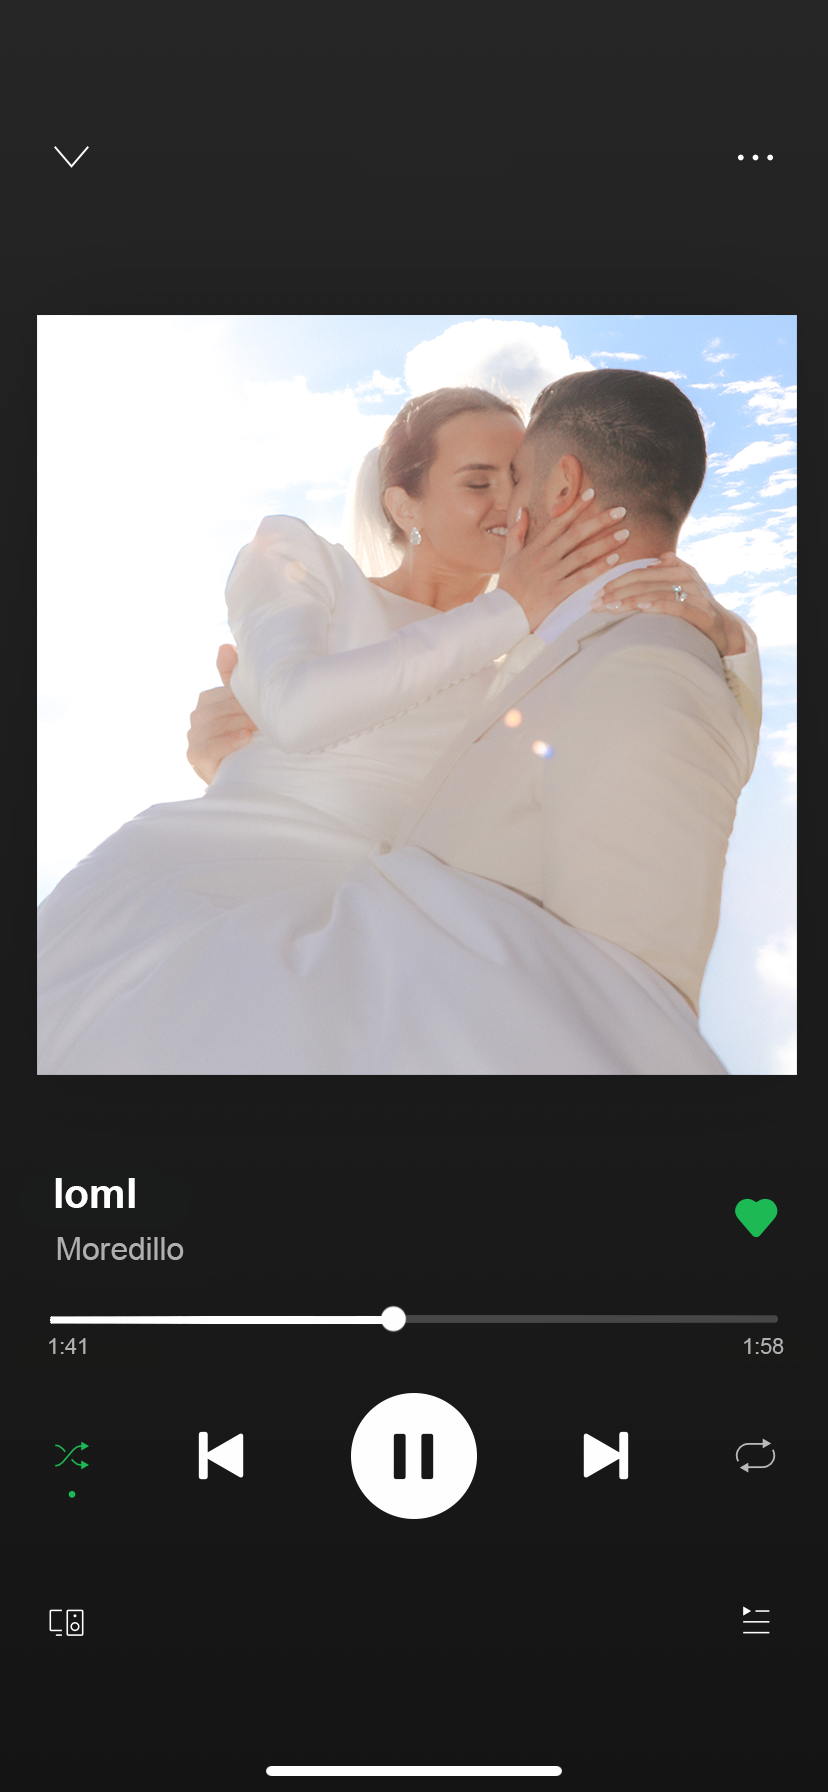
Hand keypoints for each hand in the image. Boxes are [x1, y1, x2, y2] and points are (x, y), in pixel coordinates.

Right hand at [186, 644, 256, 784]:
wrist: (247, 776)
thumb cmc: (247, 735)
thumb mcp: (244, 707)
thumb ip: (233, 677)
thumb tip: (225, 646)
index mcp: (207, 701)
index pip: (222, 693)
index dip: (243, 696)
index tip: (265, 699)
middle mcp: (196, 718)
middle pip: (218, 708)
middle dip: (242, 710)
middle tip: (267, 714)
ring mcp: (193, 738)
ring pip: (213, 725)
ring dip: (238, 724)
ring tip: (260, 726)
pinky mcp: (194, 758)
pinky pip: (208, 747)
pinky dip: (227, 742)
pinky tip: (245, 738)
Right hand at [498, 491, 633, 632]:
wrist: (504, 615)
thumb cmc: (508, 587)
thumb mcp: (508, 557)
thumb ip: (516, 533)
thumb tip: (521, 510)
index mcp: (534, 548)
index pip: (558, 522)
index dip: (575, 507)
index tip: (592, 494)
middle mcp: (544, 558)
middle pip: (576, 535)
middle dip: (599, 521)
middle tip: (620, 511)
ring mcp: (551, 575)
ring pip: (583, 555)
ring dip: (605, 543)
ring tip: (624, 533)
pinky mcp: (557, 593)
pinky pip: (582, 578)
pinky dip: (598, 568)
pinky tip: (614, 559)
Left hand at [588, 552, 746, 657]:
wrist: (726, 631)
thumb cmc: (697, 610)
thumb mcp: (684, 587)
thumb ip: (670, 571)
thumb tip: (656, 558)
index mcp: (678, 568)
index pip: (640, 572)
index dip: (617, 580)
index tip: (597, 592)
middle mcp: (686, 577)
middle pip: (643, 582)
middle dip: (616, 592)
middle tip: (594, 603)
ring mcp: (695, 594)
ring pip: (655, 593)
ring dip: (629, 600)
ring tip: (609, 607)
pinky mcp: (702, 612)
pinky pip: (676, 606)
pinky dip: (657, 606)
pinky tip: (640, 608)